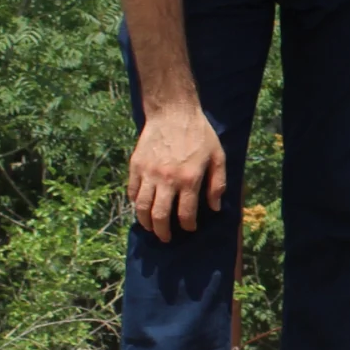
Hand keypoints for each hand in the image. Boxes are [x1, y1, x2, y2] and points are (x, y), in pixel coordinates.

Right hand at [128, 100, 226, 240]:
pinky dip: (136, 203)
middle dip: (163, 232)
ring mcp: (148, 173)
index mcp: (189, 179)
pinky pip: (132, 192)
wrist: (173, 111)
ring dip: (146, 223)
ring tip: (151, 227)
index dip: (188, 226)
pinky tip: (141, 207)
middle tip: (166, 237)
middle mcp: (167, 180)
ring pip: (142, 208)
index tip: (189, 228)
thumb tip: (214, 208)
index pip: (185, 214)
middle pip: (159, 216)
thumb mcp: (217, 156)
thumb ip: (217, 184)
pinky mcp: (136, 166)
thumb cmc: (199, 133)